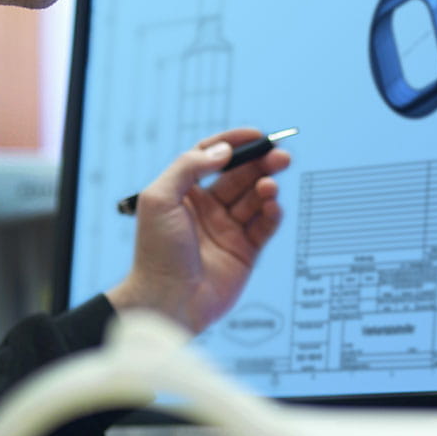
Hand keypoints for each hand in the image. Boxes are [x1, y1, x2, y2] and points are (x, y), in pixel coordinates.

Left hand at [105, 128, 286, 332]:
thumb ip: (188, 167)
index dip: (234, 143)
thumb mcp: (159, 198)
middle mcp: (208, 209)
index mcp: (185, 193)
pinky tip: (273, 206)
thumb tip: (222, 150)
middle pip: (241, 175)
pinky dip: (272, 213)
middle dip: (261, 162)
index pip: (213, 157)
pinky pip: (265, 226)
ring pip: (255, 199)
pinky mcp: (245, 252)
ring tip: (269, 186)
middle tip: (280, 156)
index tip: (256, 135)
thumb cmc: (156, 252)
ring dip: (266, 187)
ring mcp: (228, 230)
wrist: (167, 300)